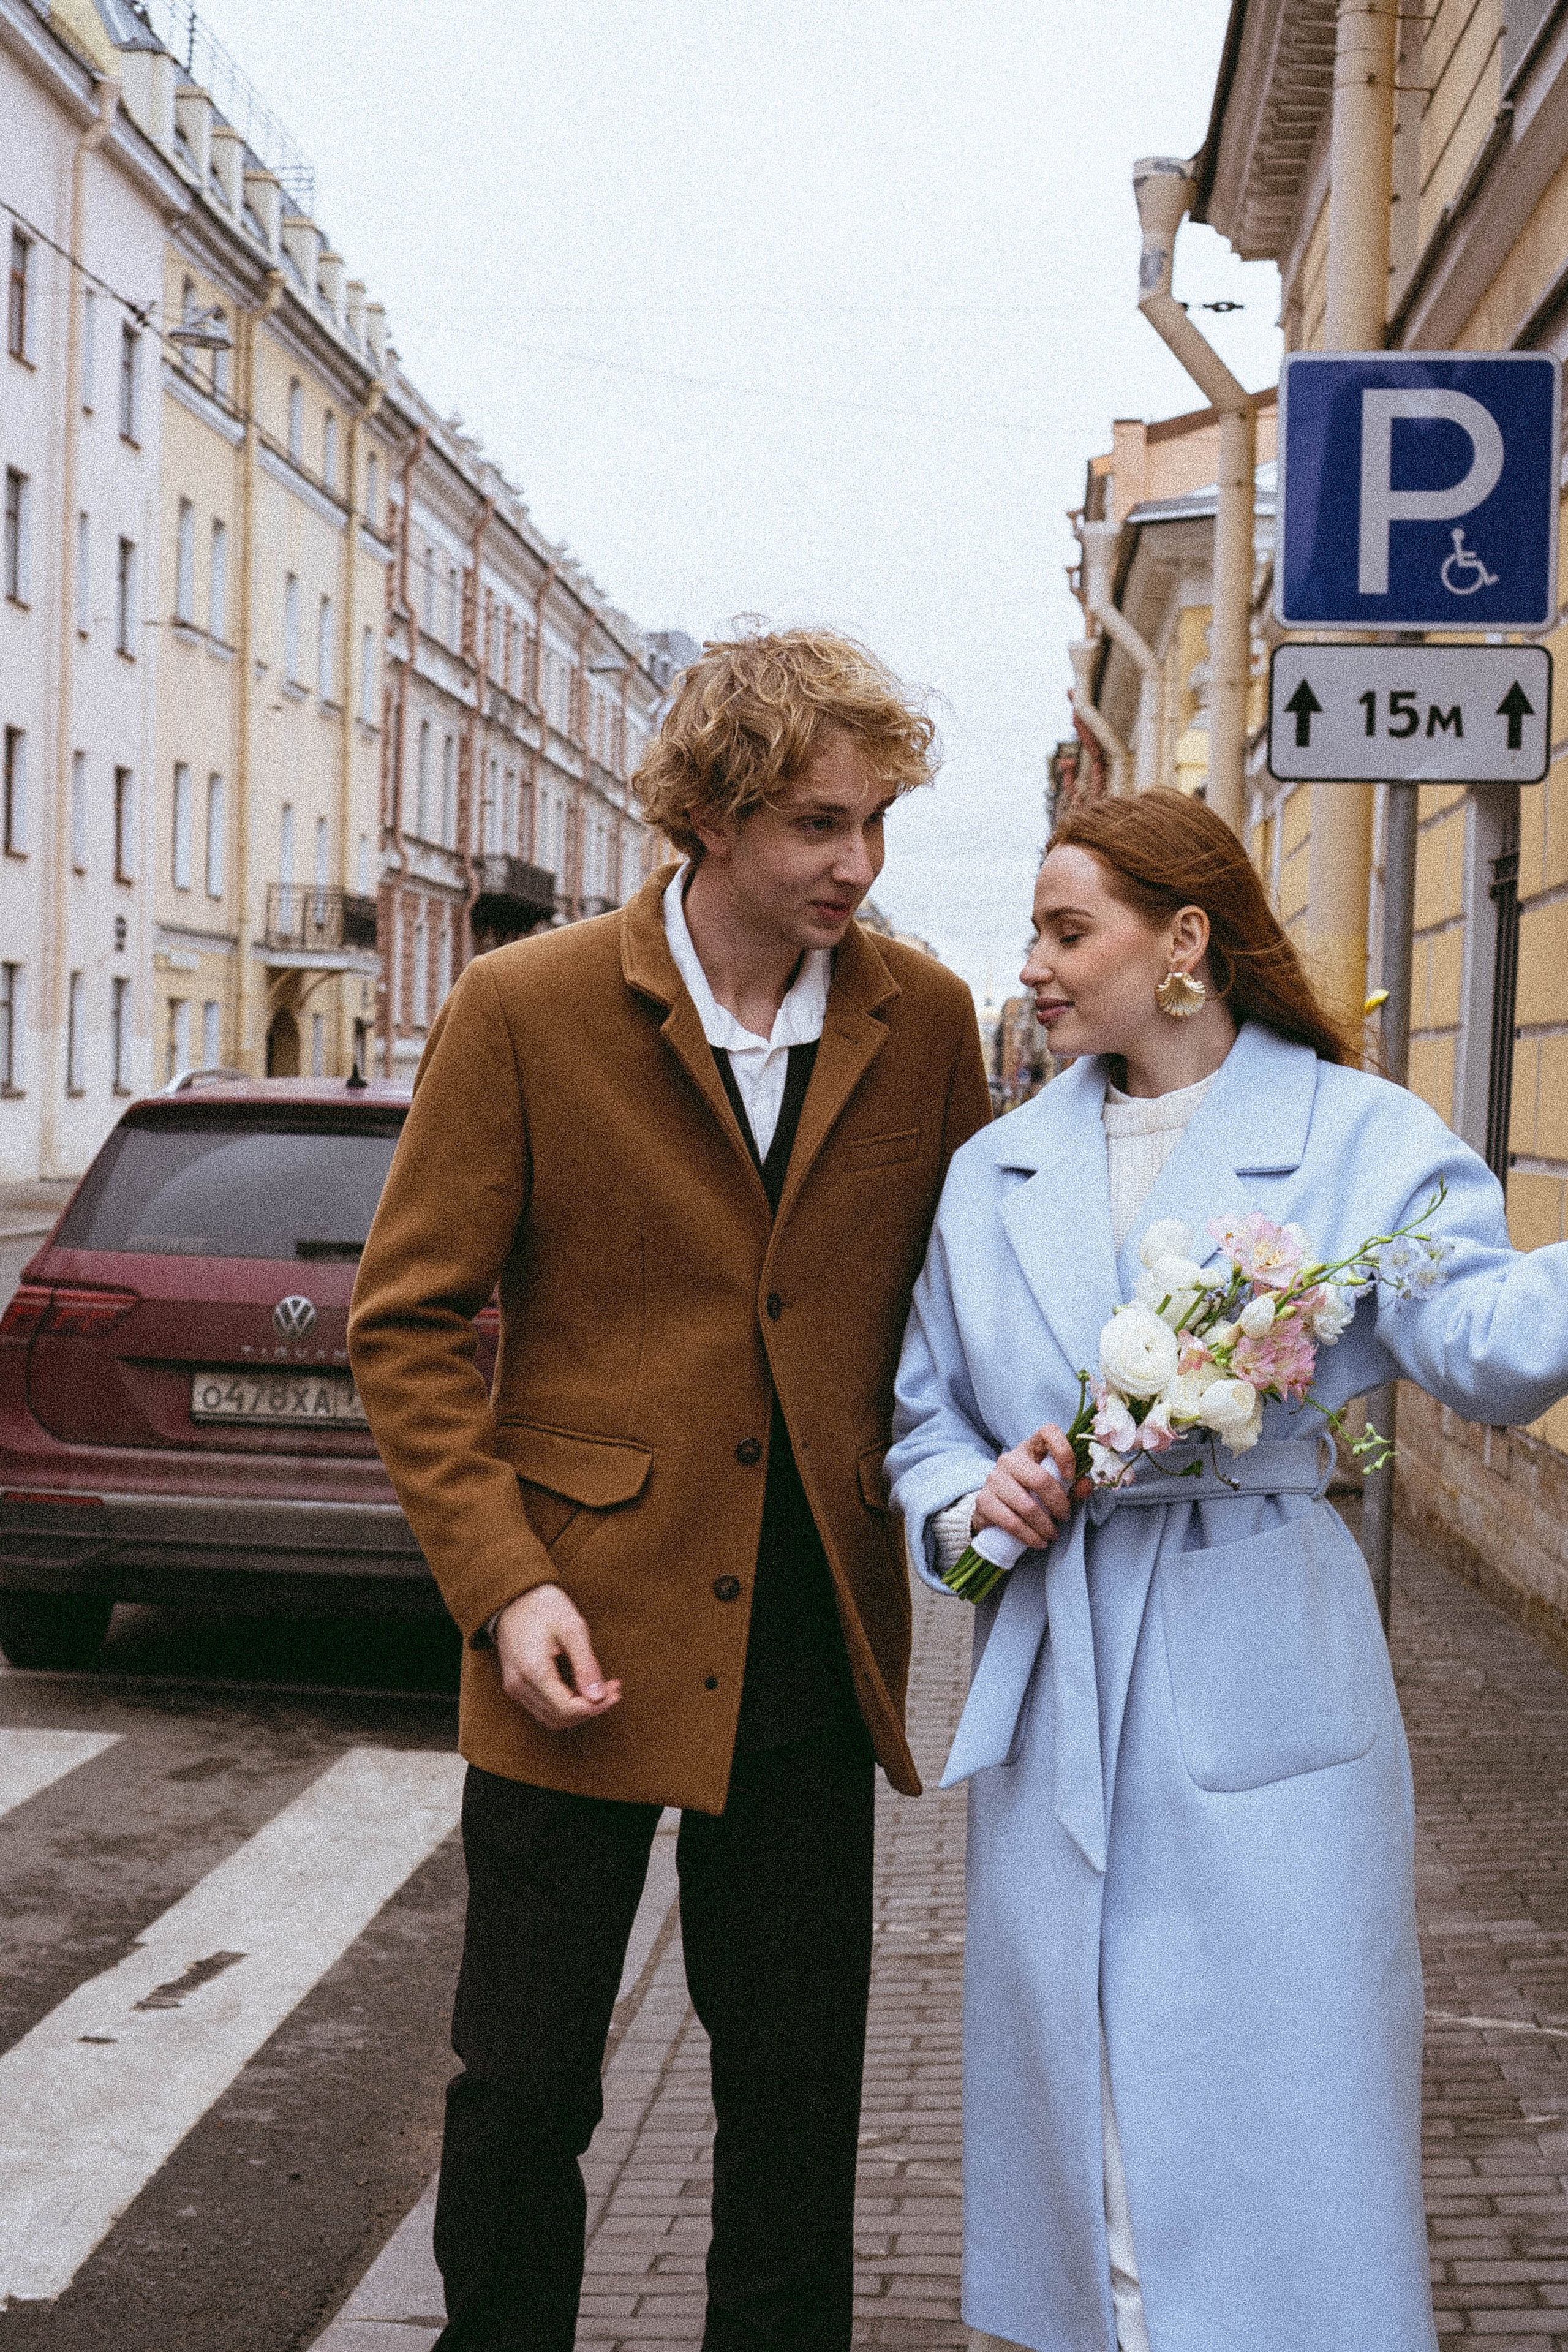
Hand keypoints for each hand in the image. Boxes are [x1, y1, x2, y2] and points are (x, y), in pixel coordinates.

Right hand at [493, 1584, 621, 1729]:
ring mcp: (514, 1687)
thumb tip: (598, 1697)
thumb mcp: (572, 1628)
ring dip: (579, 1710)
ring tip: (601, 1690)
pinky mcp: (515, 1685)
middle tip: (613, 1689)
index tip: (616, 1690)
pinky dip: (564, 1706)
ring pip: (551, 1718)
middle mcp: (519, 1685)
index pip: (568, 1709)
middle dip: (591, 1709)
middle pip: (560, 1718)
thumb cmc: (544, 1606)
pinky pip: (543, 1708)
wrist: (512, 1595)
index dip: (596, 1707)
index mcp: (533, 1671)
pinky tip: (581, 1689)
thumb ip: (586, 1665)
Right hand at [972, 1424, 1086, 1552]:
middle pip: (1040, 1479)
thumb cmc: (1030, 1496)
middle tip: (1064, 1518)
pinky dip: (1029, 1536)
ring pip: (1027, 1505)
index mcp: (1031, 1448)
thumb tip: (1086, 1485)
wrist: (993, 1512)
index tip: (1071, 1476)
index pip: (1048, 1432)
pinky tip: (1038, 1542)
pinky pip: (1011, 1521)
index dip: (1064, 1451)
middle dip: (1059, 1504)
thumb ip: (1073, 1487)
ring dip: (1045, 1526)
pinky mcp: (984, 1500)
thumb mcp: (1055, 1489)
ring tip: (1052, 1535)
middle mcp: (1010, 1459)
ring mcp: (994, 1479)